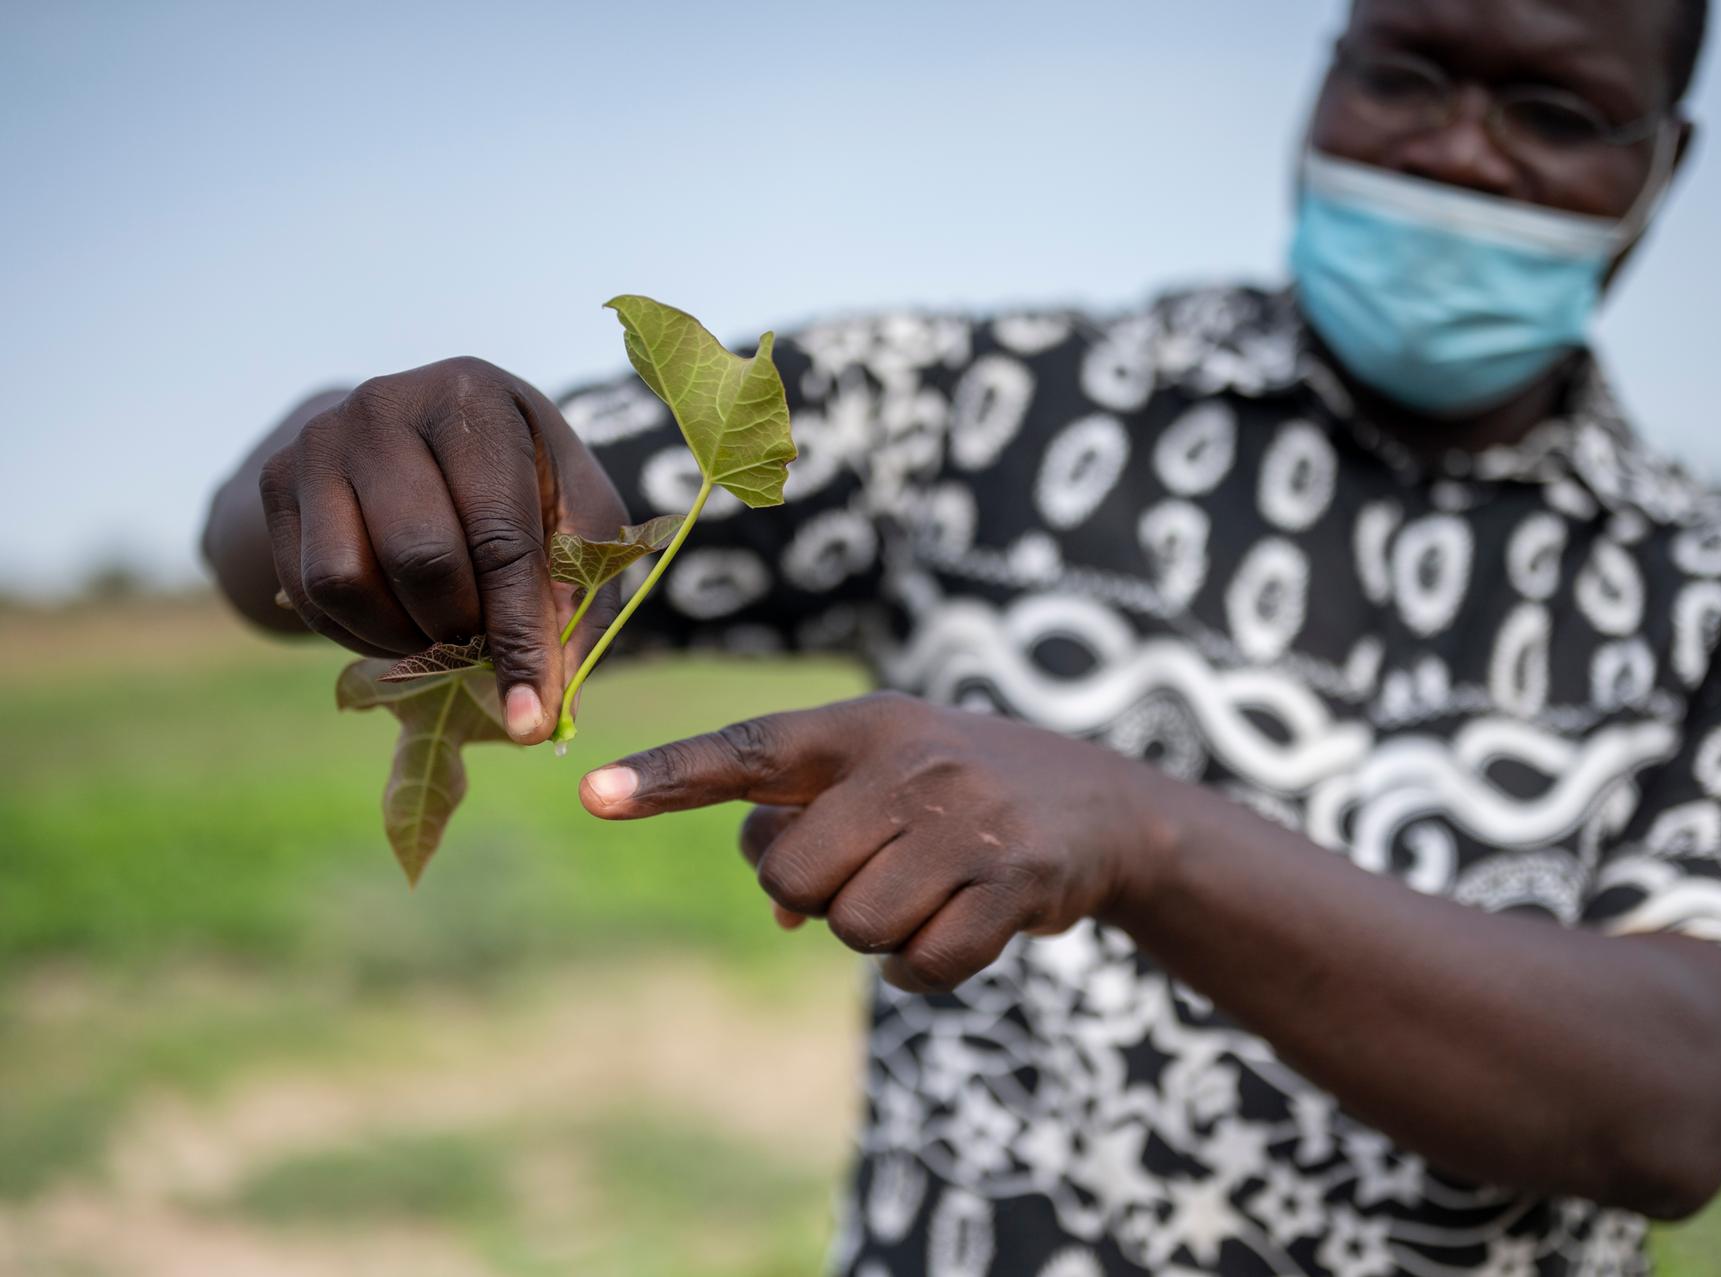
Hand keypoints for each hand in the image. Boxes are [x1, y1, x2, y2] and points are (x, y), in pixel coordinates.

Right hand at [257, 357, 628, 742]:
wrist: (424, 429)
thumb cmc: (521, 478)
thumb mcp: (574, 516)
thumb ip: (577, 600)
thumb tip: (545, 708)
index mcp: (474, 400)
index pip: (500, 538)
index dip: (518, 635)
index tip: (532, 716)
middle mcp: (386, 405)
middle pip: (420, 560)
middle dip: (460, 632)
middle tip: (485, 651)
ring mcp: (320, 440)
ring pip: (346, 581)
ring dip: (403, 639)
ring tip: (444, 634)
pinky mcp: (276, 480)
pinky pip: (308, 592)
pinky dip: (359, 634)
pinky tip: (400, 622)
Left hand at [577, 691, 1172, 991]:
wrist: (1101, 803)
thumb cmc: (957, 790)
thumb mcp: (884, 774)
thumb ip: (810, 821)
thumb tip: (776, 907)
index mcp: (862, 726)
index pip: (749, 749)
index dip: (667, 777)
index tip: (590, 794)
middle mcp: (910, 763)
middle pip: (791, 875)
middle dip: (812, 896)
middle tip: (867, 873)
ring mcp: (965, 823)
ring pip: (854, 927)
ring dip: (875, 933)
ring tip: (924, 892)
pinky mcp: (1014, 884)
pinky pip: (921, 965)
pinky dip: (926, 967)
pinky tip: (959, 926)